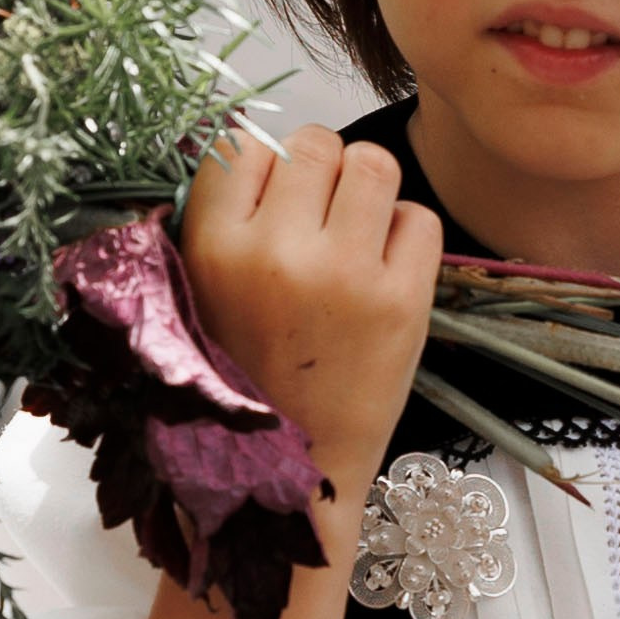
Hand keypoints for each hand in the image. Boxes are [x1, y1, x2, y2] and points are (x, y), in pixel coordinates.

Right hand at [179, 128, 442, 499]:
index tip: (272, 197)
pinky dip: (407, 235)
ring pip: (373, 163)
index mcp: (212, 250)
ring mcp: (345, 274)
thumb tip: (250, 147)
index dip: (263, 165)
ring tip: (357, 234)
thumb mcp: (199, 299)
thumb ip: (218, 225)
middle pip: (314, 144)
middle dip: (321, 172)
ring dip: (369, 189)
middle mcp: (277, 253)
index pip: (240, 145)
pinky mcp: (403, 299)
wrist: (292, 475)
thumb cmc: (244, 383)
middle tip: (321, 218)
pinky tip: (384, 271)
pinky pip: (419, 217)